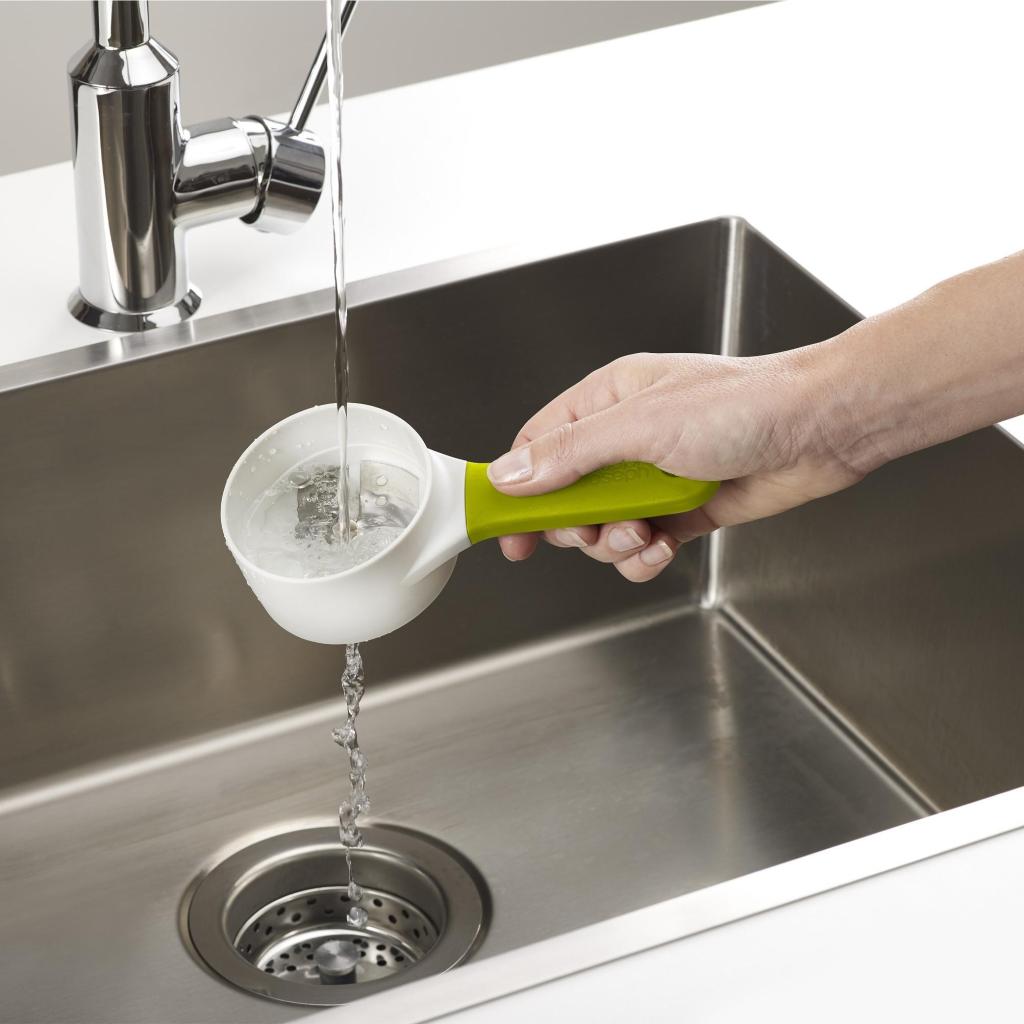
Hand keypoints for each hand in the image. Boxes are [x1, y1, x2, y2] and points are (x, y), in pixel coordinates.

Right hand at [488, 350, 862, 580]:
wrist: (823, 427)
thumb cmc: (745, 404)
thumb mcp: (641, 426)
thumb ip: (571, 454)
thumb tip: (509, 475)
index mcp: (607, 401)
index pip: (539, 446)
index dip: (516, 489)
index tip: (506, 528)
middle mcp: (627, 439)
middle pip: (567, 497)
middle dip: (575, 526)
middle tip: (592, 530)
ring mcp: (655, 477)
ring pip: (604, 527)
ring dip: (615, 544)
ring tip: (642, 535)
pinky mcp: (684, 510)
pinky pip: (643, 545)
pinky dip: (645, 556)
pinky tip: (663, 547)